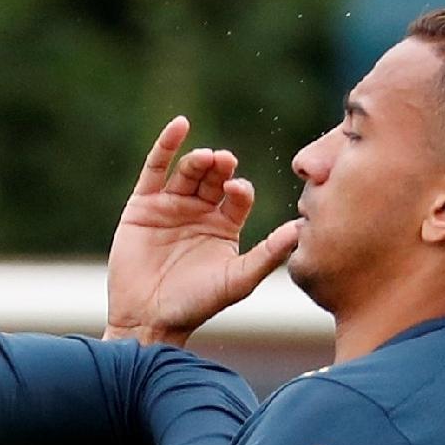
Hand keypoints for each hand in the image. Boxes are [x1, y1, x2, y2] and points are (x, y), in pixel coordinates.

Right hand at [105, 116, 300, 344]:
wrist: (149, 318)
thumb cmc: (196, 304)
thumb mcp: (239, 280)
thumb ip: (268, 254)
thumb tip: (302, 230)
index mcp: (224, 227)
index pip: (239, 195)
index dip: (240, 188)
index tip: (237, 190)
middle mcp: (200, 212)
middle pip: (215, 178)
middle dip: (221, 168)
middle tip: (225, 162)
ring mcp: (170, 206)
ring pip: (188, 172)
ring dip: (199, 160)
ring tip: (207, 158)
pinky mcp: (143, 205)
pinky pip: (155, 168)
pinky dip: (166, 145)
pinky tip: (179, 126)